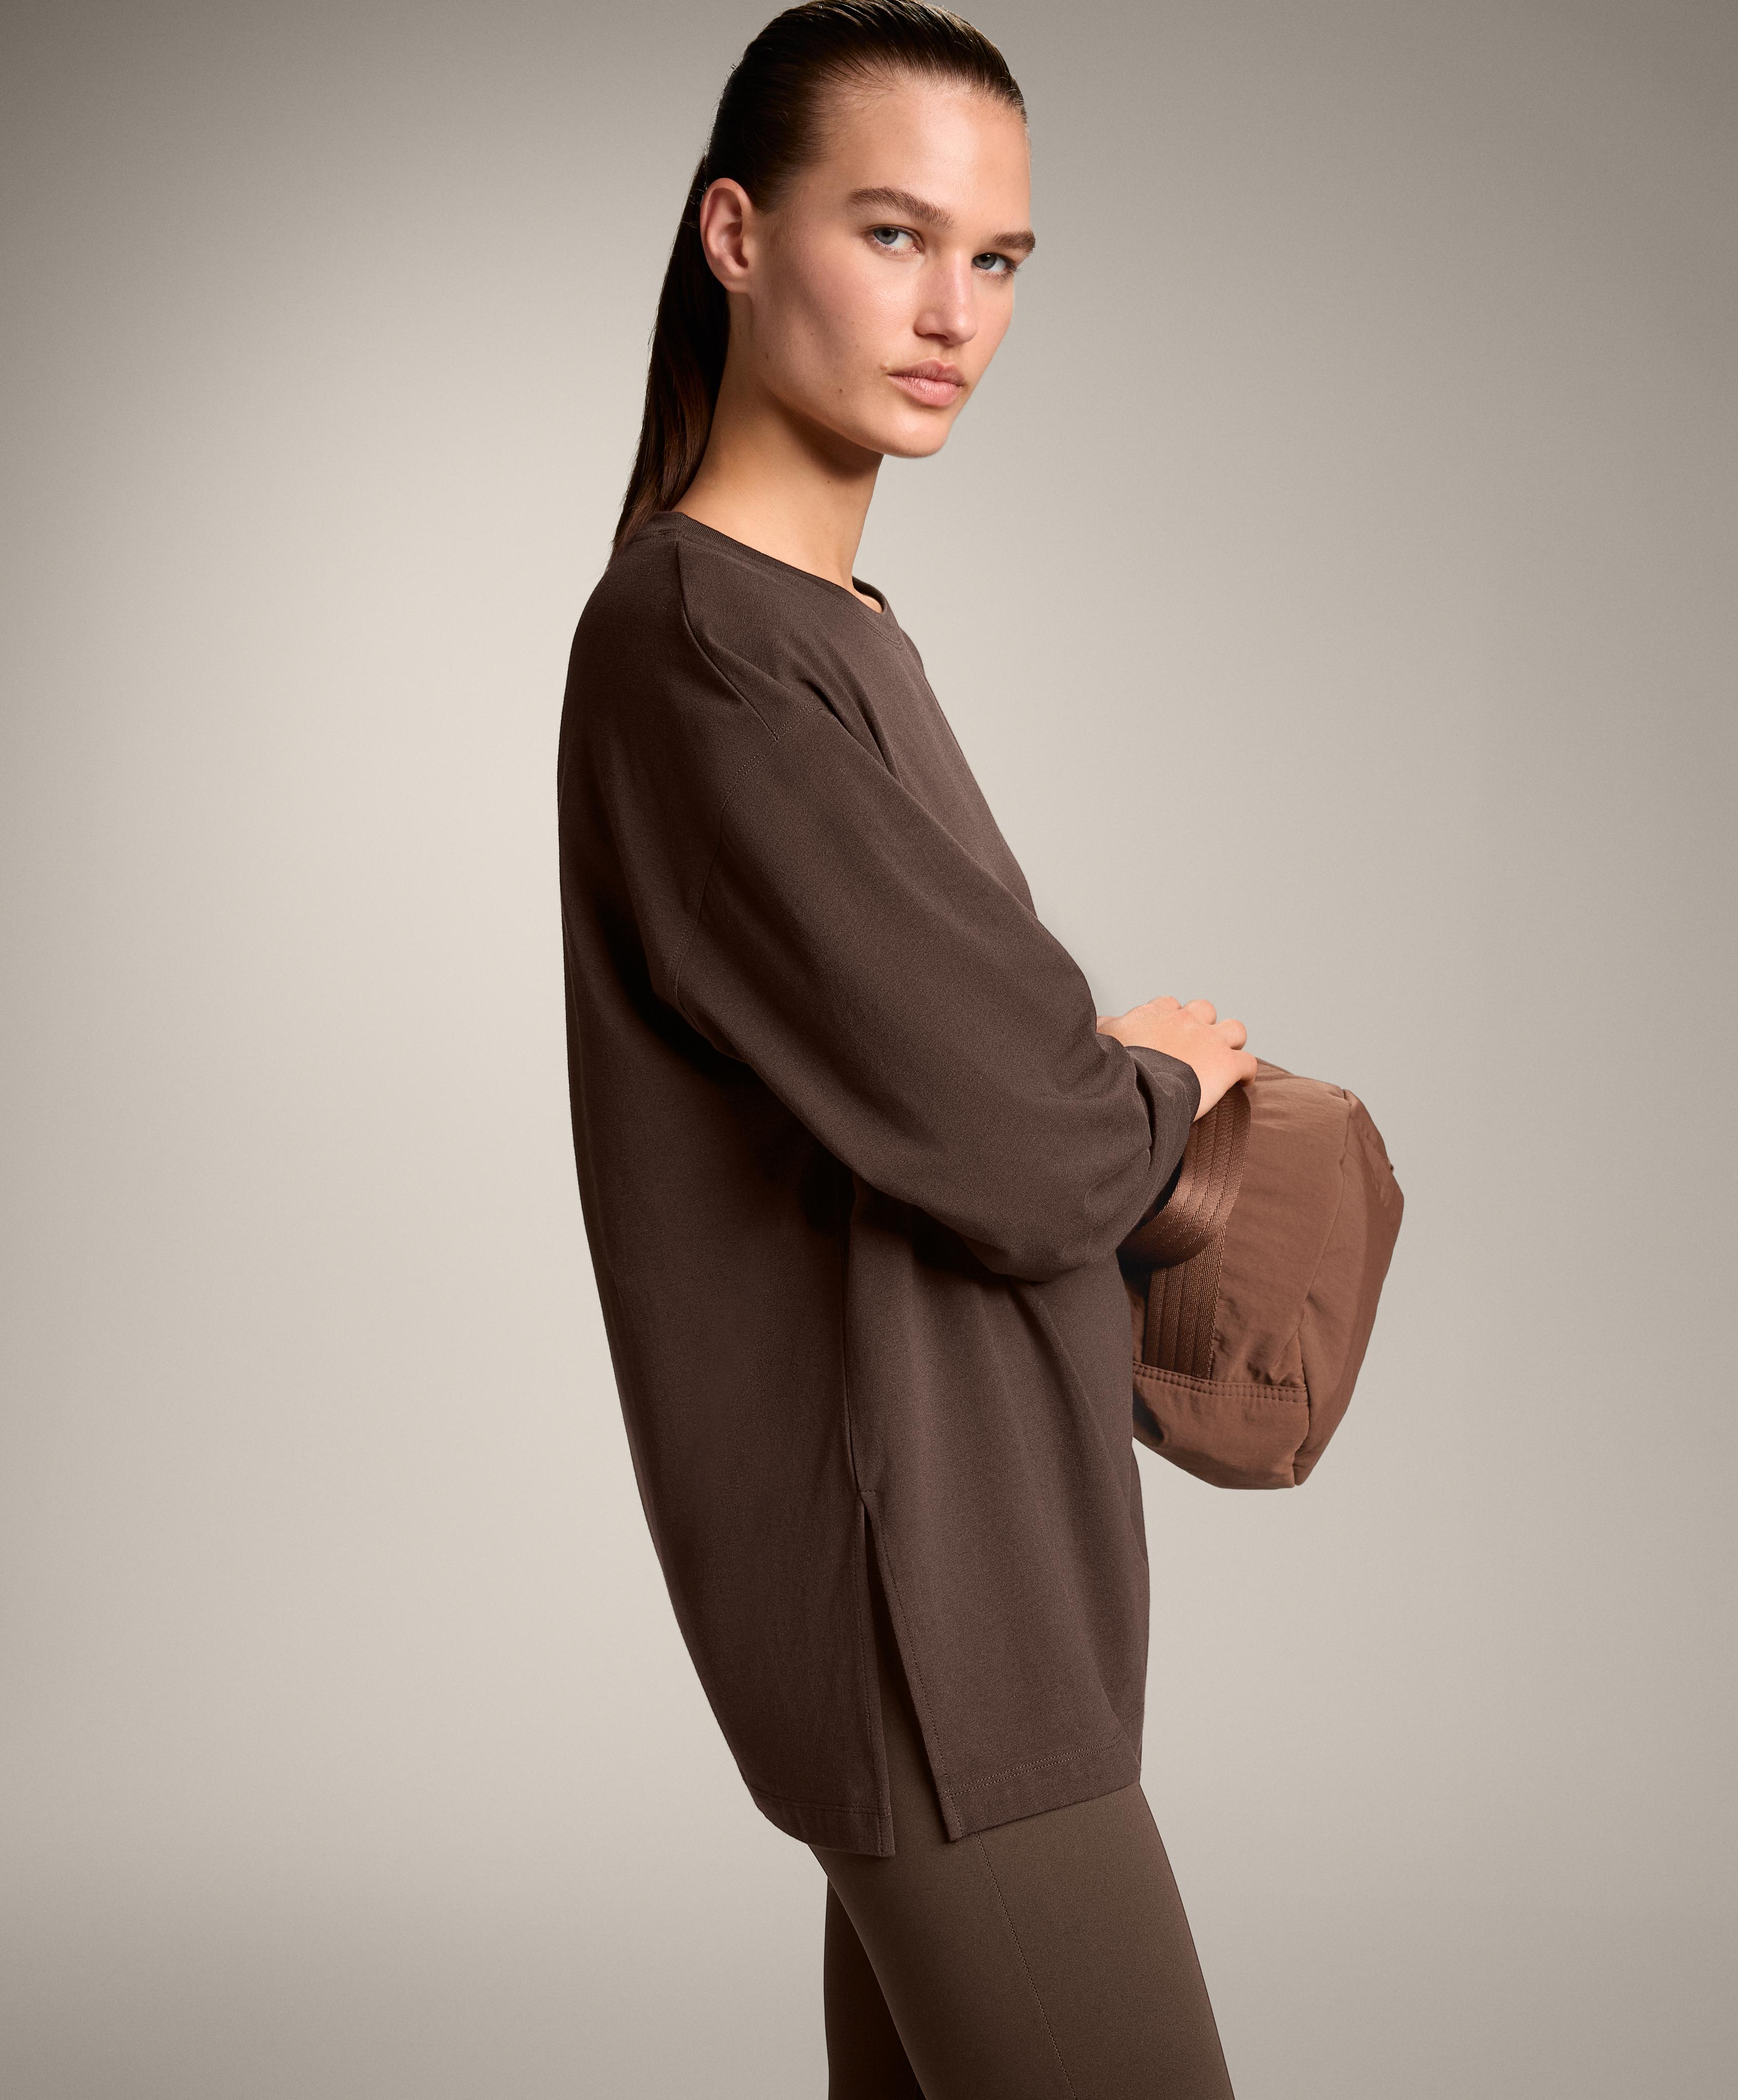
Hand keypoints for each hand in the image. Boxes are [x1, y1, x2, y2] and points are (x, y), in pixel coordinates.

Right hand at [1095, 996, 1257, 1120]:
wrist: (1134, 1088)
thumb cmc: (1114, 1066)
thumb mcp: (1101, 1038)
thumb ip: (1104, 1027)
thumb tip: (1100, 1023)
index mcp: (1154, 1015)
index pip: (1168, 1006)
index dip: (1170, 1020)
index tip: (1168, 1035)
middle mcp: (1184, 1021)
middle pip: (1203, 1010)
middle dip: (1203, 1024)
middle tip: (1196, 1046)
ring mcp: (1207, 1040)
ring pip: (1234, 1029)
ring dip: (1231, 1041)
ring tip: (1225, 1057)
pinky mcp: (1225, 1064)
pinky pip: (1248, 1063)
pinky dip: (1247, 1072)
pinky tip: (1243, 1082)